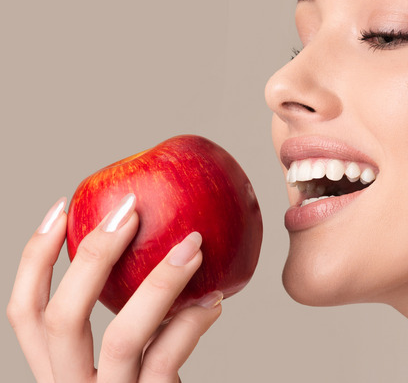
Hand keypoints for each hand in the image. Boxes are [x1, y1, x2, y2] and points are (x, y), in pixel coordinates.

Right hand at [7, 195, 222, 382]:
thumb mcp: (133, 361)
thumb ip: (143, 320)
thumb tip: (178, 249)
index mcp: (57, 371)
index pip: (25, 313)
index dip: (34, 259)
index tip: (61, 208)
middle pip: (59, 319)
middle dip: (91, 257)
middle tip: (131, 210)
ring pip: (121, 337)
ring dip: (159, 282)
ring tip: (193, 244)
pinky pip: (167, 360)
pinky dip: (193, 324)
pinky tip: (215, 299)